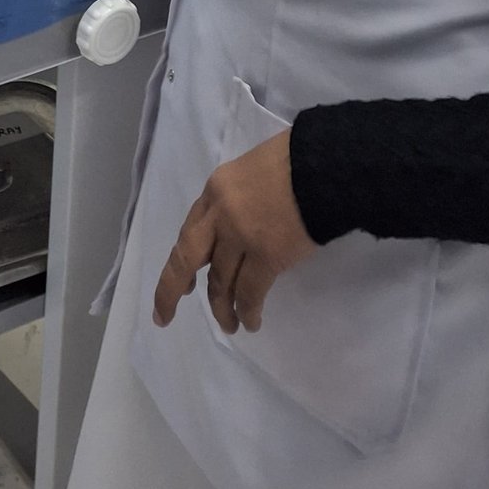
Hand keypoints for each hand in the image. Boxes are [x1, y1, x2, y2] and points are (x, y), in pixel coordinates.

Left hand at [152, 131, 317, 334]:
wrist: (324, 166)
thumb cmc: (294, 163)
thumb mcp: (250, 171)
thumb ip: (237, 200)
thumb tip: (237, 231)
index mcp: (215, 190)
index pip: (190, 231)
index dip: (182, 261)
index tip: (182, 285)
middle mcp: (219, 214)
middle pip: (187, 258)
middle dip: (171, 289)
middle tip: (165, 316)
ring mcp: (240, 236)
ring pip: (221, 282)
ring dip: (223, 309)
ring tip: (230, 326)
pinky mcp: (267, 256)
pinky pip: (250, 292)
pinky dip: (248, 310)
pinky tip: (251, 322)